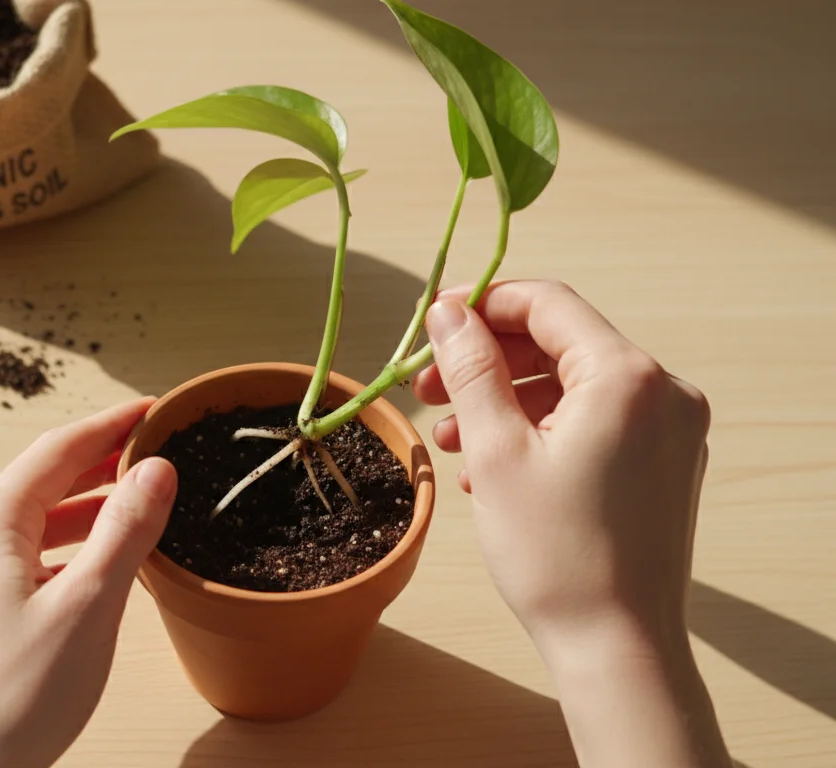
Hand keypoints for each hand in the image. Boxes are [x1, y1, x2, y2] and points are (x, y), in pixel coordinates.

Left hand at [0, 399, 176, 767]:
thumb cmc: (15, 698)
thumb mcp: (89, 604)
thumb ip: (125, 530)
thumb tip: (154, 470)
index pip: (57, 450)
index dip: (109, 426)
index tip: (150, 410)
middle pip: (39, 481)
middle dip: (98, 464)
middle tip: (150, 450)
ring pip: (30, 523)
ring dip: (82, 509)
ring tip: (133, 504)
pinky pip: (17, 558)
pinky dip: (61, 548)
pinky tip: (92, 565)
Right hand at [414, 280, 729, 767]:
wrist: (616, 645)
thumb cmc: (554, 554)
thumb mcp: (495, 451)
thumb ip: (471, 369)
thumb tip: (448, 311)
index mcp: (628, 377)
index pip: (548, 305)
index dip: (483, 305)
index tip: (432, 324)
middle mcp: (663, 392)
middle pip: (560, 345)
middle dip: (487, 362)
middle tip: (426, 389)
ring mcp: (671, 430)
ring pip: (573, 387)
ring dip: (506, 401)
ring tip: (449, 438)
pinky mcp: (665, 464)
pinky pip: (594, 422)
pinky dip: (541, 430)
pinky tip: (491, 466)